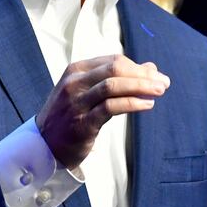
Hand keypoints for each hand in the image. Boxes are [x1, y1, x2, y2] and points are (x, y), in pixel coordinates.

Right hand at [35, 54, 168, 169]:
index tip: (156, 75)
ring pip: (113, 86)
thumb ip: (116, 80)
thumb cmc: (69, 116)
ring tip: (159, 91)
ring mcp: (76, 103)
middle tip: (163, 82)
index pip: (112, 60)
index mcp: (76, 71)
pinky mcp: (82, 123)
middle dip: (143, 74)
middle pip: (114, 69)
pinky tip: (147, 105)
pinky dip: (132, 103)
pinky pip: (111, 107)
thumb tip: (150, 68)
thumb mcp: (87, 92)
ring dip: (140, 86)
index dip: (137, 67)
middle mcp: (74, 83)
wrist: (43, 146)